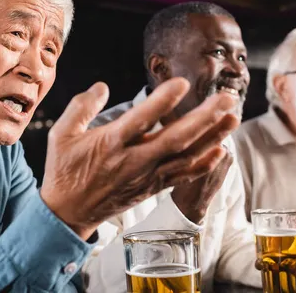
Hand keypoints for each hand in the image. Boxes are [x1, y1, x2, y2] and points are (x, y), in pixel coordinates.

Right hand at [40, 77, 238, 239]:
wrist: (68, 213)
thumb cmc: (65, 170)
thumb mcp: (61, 134)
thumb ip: (81, 106)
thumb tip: (102, 86)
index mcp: (111, 143)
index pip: (141, 119)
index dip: (163, 101)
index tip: (183, 83)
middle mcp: (133, 160)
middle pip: (175, 138)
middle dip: (205, 118)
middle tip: (227, 98)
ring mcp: (146, 176)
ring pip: (186, 157)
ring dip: (213, 137)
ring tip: (233, 118)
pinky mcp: (153, 187)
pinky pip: (183, 176)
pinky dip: (204, 164)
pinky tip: (220, 150)